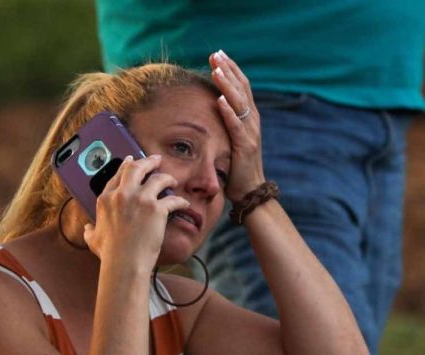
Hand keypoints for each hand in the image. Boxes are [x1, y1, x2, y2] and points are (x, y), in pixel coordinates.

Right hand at [83, 155, 188, 270]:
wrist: (124, 262)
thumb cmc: (109, 253)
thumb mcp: (93, 239)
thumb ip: (90, 230)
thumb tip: (87, 229)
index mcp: (106, 199)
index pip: (117, 176)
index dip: (125, 166)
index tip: (131, 161)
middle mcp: (122, 195)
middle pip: (136, 168)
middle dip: (148, 161)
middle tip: (156, 160)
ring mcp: (140, 200)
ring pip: (158, 178)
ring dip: (167, 177)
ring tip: (172, 181)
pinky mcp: (157, 209)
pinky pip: (173, 199)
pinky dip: (180, 201)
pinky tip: (184, 204)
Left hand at [209, 50, 265, 199]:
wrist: (249, 191)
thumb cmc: (236, 167)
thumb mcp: (230, 140)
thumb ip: (225, 123)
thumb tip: (211, 108)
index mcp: (248, 117)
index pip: (241, 86)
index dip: (231, 69)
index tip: (218, 55)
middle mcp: (252, 121)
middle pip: (242, 88)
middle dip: (228, 70)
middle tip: (215, 54)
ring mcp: (250, 133)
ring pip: (240, 103)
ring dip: (227, 85)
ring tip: (216, 70)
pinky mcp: (245, 147)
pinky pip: (236, 126)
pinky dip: (229, 112)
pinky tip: (220, 100)